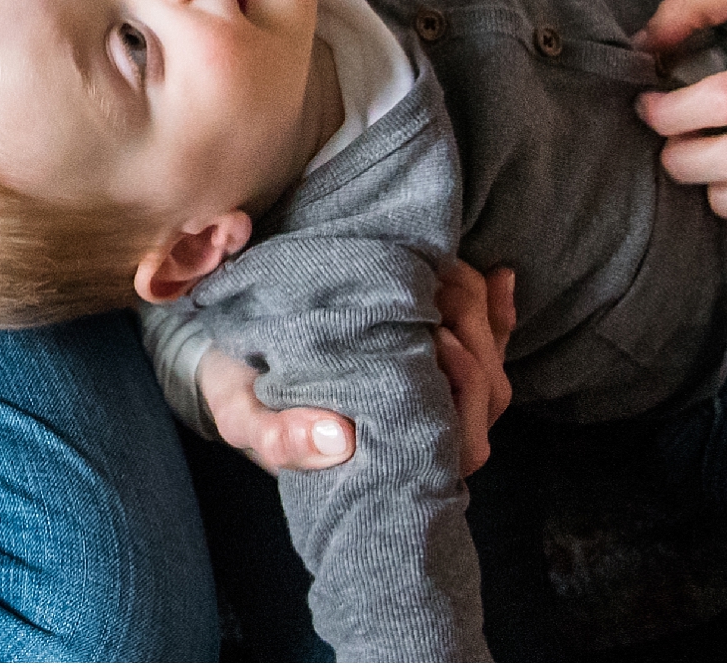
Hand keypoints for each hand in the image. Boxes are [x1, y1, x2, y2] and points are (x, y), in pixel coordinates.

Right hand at [194, 260, 515, 479]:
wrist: (230, 349)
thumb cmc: (241, 388)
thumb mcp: (242, 412)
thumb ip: (277, 437)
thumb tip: (341, 441)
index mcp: (384, 457)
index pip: (462, 442)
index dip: (467, 387)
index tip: (437, 337)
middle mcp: (415, 434)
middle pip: (488, 398)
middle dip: (477, 334)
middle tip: (441, 282)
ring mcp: (427, 398)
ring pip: (491, 370)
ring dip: (481, 314)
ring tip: (448, 270)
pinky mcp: (430, 359)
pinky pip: (485, 343)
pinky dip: (497, 309)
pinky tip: (496, 274)